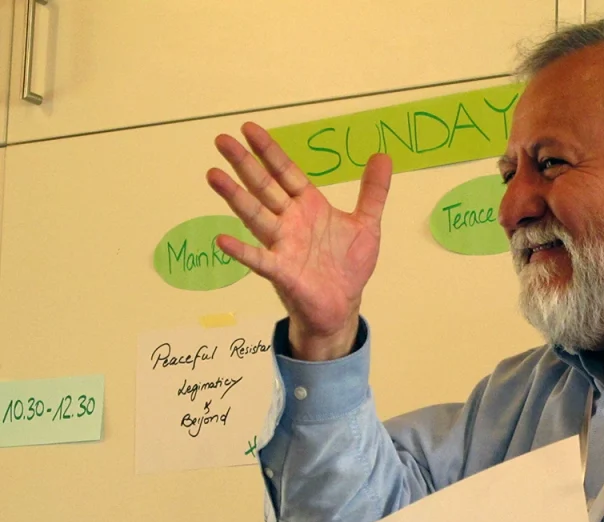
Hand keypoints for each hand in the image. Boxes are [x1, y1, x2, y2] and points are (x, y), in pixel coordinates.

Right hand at [206, 122, 392, 360]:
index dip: (269, 151)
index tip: (250, 129)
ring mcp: (283, 245)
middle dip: (244, 164)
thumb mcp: (367, 223)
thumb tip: (383, 156)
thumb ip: (373, 191)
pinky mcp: (282, 271)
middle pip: (264, 187)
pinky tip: (223, 240)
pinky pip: (259, 259)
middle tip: (222, 139)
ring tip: (213, 175)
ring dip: (235, 197)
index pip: (285, 172)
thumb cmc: (348, 265)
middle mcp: (290, 221)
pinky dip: (242, 251)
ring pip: (255, 215)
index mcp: (308, 206)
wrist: (344, 305)